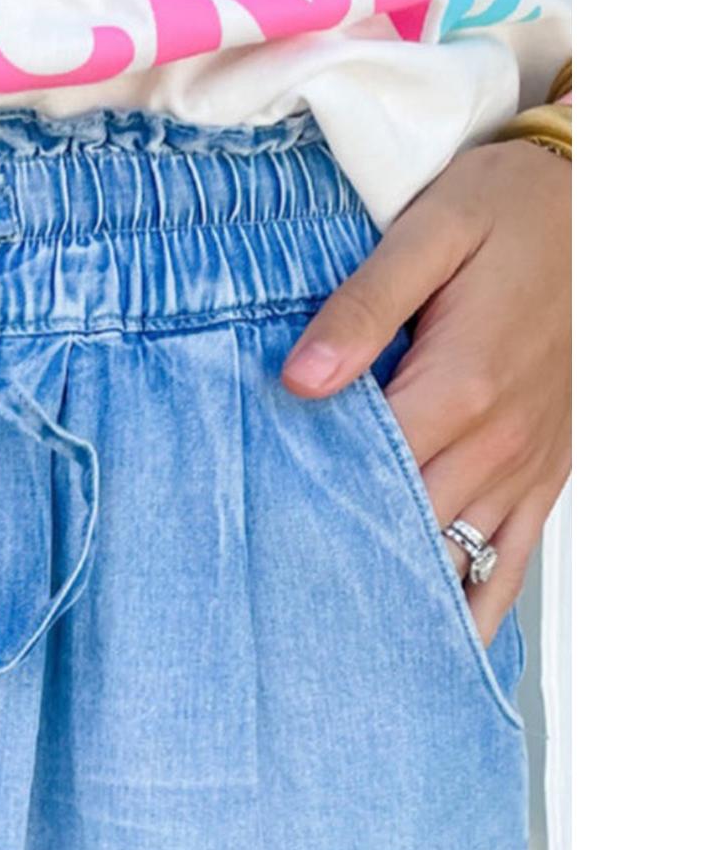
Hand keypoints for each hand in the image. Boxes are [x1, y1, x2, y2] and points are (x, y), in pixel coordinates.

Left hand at [282, 139, 570, 642]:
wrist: (597, 201)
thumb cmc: (512, 211)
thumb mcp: (431, 232)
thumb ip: (361, 307)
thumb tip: (298, 379)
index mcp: (461, 386)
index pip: (365, 477)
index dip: (305, 510)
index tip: (252, 541)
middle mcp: (497, 442)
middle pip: (403, 532)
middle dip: (341, 565)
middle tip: (272, 607)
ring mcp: (525, 466)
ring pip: (455, 564)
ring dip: (399, 602)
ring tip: (334, 647)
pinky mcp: (545, 476)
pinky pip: (509, 565)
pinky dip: (471, 611)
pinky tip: (432, 648)